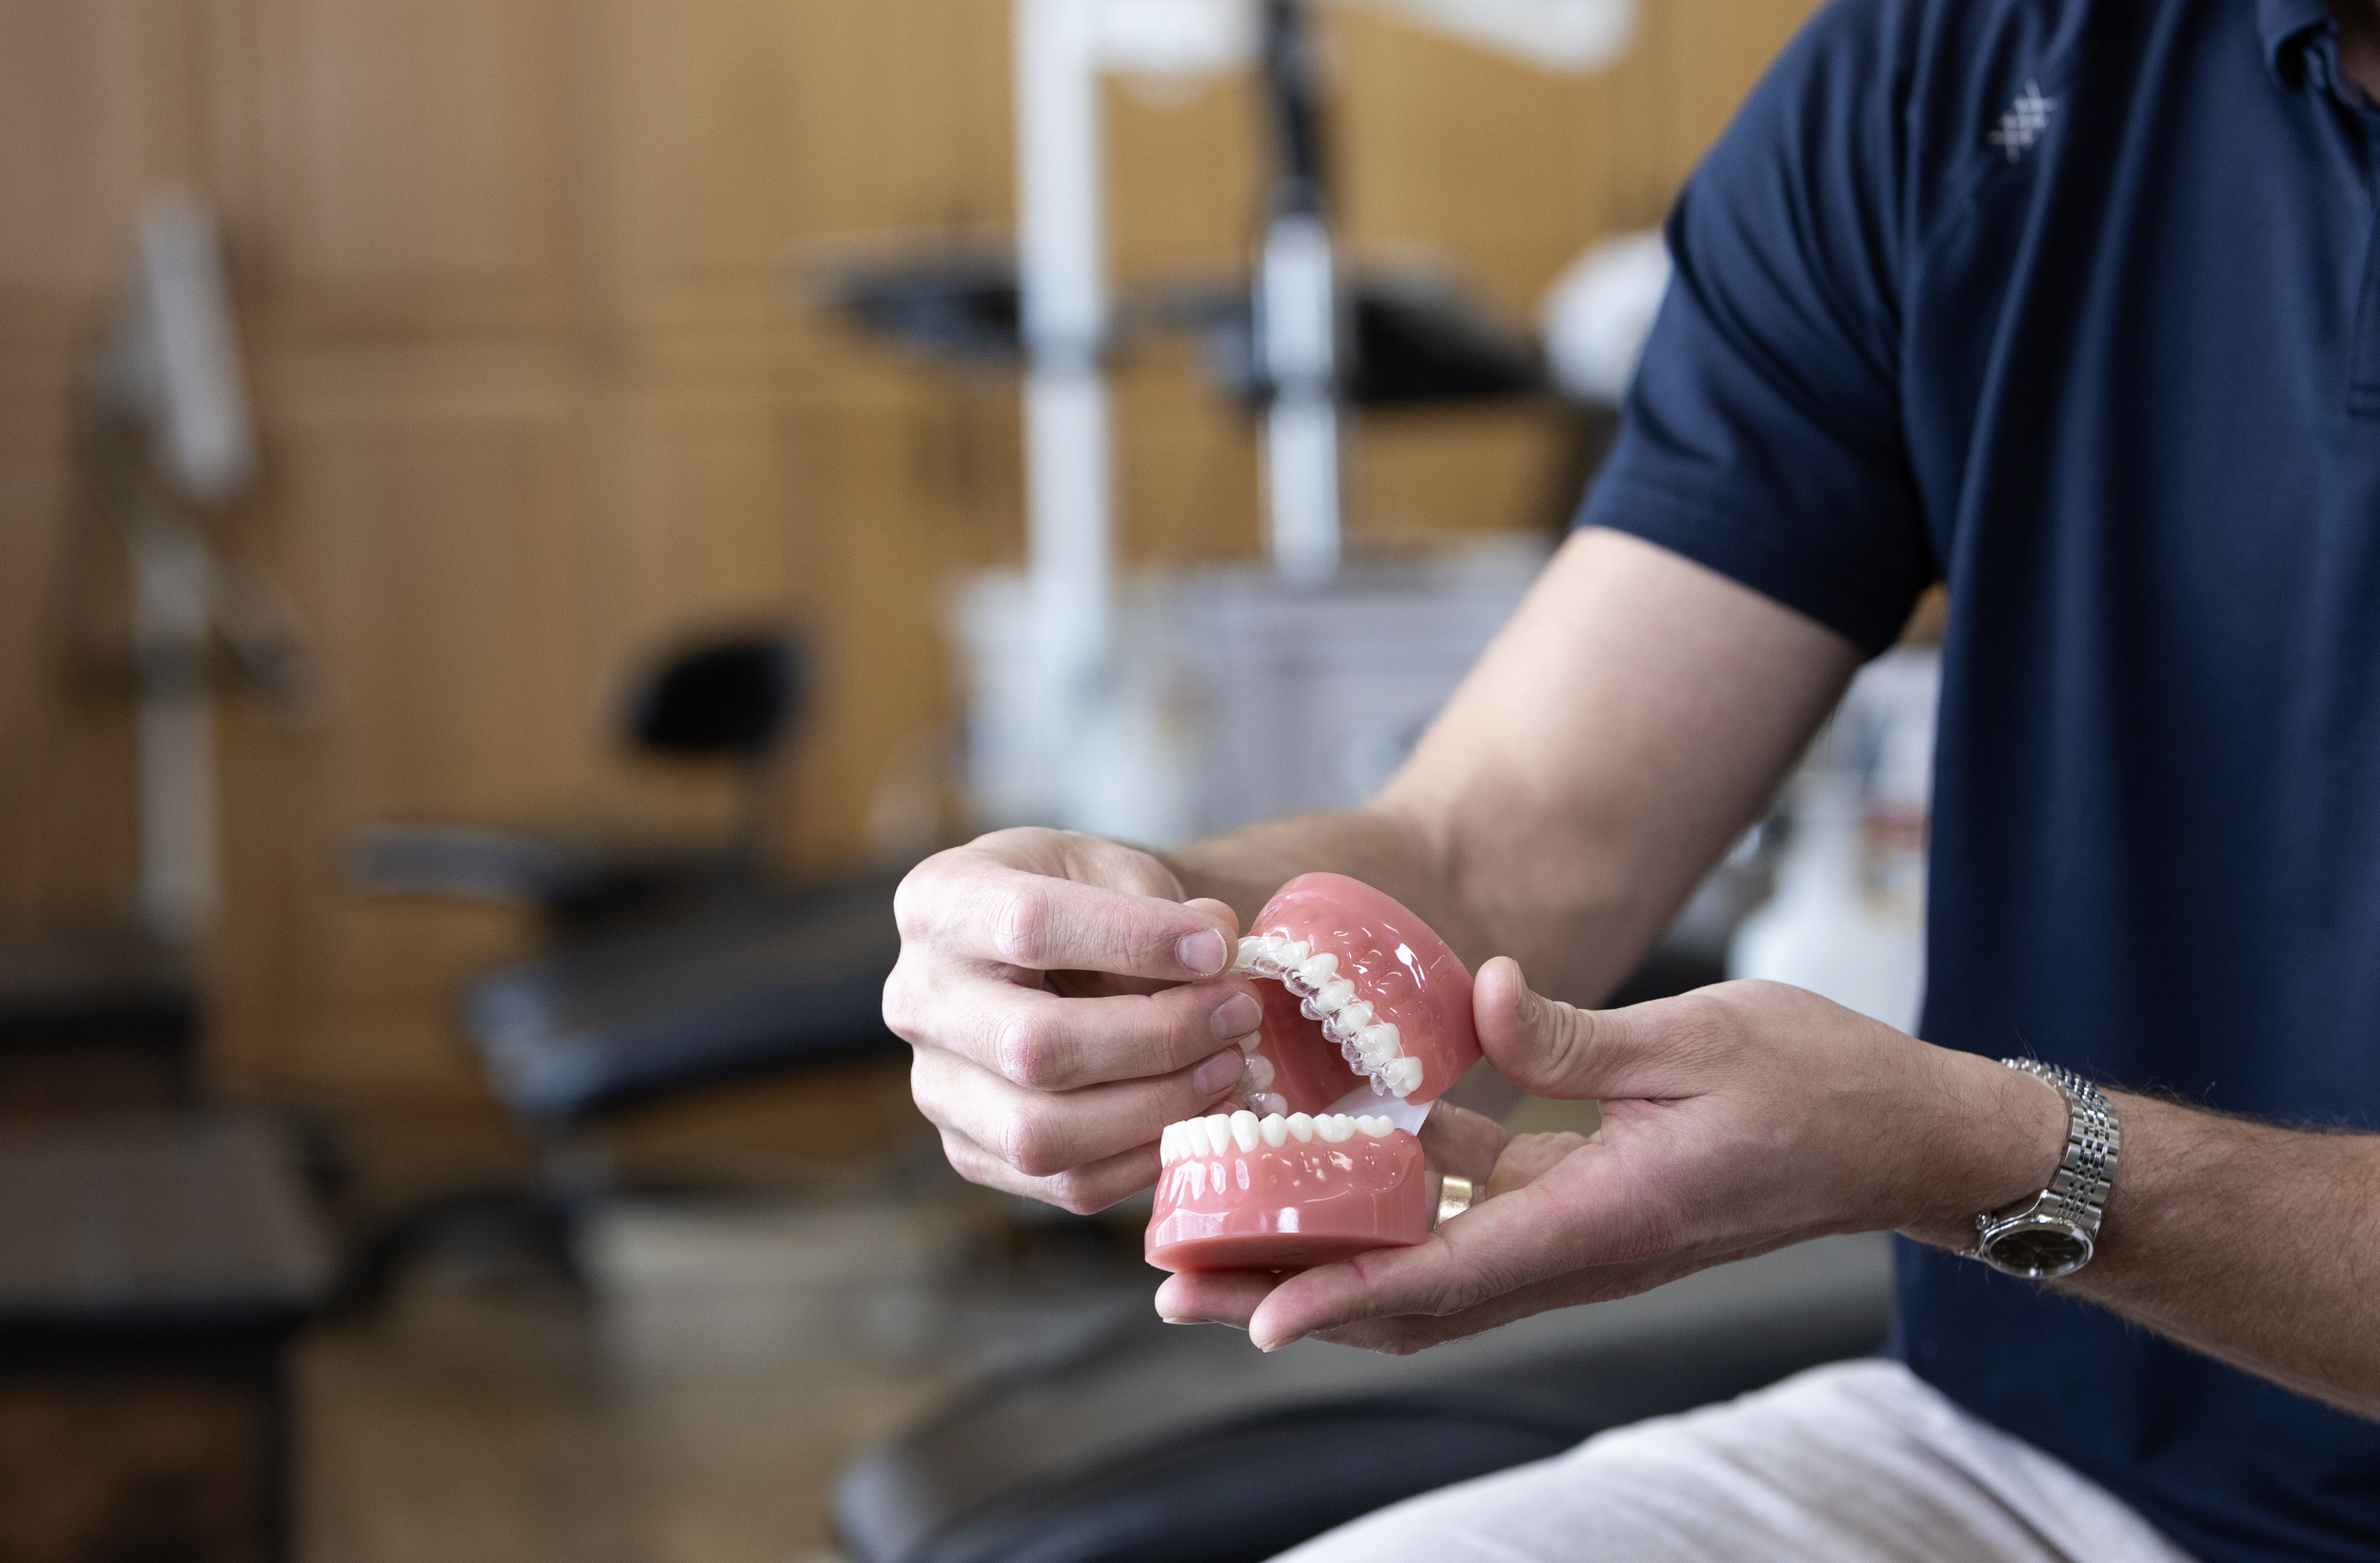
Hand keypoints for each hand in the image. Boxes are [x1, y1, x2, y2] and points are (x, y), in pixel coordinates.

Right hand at [886, 828, 1266, 1212]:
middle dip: (1159, 1039)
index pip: (1029, 927)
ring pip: (1042, 1134)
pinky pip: (1064, 1182)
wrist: (1041, 946)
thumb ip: (1159, 906)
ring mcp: (936, 1086)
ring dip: (1157, 1107)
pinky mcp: (970, 1151)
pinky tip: (1199, 1114)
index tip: (1218, 951)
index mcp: (940, 902)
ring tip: (1227, 1069)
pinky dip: (1146, 1157)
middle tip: (1237, 1016)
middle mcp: (918, 998)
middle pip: (1033, 1047)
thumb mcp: (1109, 866)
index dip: (1134, 941)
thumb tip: (1216, 958)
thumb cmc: (1078, 895)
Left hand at [1156, 960, 2067, 1352]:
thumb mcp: (1702, 1037)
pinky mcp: (1588, 1205)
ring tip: (1224, 1237)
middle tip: (1181, 1286)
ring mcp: (1584, 1233)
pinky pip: (1472, 1220)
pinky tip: (1340, 1154)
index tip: (1253, 1316)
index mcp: (1607, 1215)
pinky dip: (1396, 1207)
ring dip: (1325, 1258)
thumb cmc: (1822, 1081)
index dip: (1343, 1294)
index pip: (1449, 1274)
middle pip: (1410, 1293)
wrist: (1907, 1134)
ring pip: (1427, 1267)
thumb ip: (1579, 1034)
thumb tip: (1477, 992)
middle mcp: (1582, 1245)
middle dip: (1292, 1294)